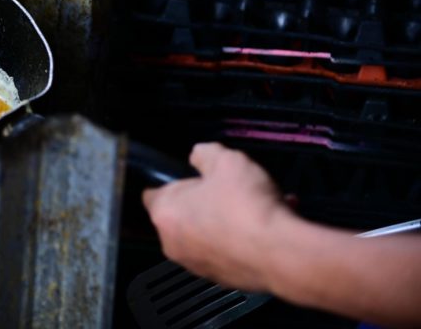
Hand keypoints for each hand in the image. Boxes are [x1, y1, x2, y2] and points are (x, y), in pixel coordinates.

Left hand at [142, 142, 292, 291]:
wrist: (281, 254)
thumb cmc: (244, 204)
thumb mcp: (226, 161)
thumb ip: (205, 154)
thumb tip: (197, 155)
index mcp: (165, 214)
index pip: (152, 194)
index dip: (174, 182)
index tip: (196, 177)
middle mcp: (173, 244)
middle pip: (182, 215)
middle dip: (204, 201)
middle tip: (228, 189)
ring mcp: (197, 266)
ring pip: (209, 233)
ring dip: (227, 219)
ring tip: (257, 204)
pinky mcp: (222, 280)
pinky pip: (228, 252)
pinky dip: (243, 239)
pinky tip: (269, 224)